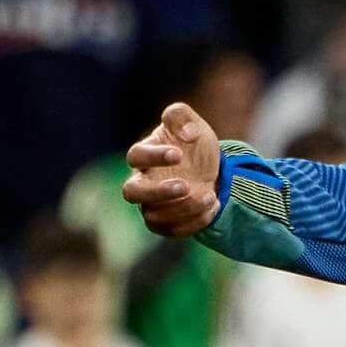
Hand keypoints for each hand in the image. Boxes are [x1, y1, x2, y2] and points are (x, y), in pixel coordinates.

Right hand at [125, 103, 227, 238]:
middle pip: (131, 192)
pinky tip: (213, 206)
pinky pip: (172, 230)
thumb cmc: (192, 142)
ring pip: (154, 217)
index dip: (153, 156)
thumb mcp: (190, 121)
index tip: (178, 154)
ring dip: (183, 209)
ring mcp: (152, 205)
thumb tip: (187, 132)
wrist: (210, 167)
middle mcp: (142, 182)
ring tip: (209, 195)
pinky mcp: (166, 223)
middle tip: (185, 185)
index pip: (135, 156)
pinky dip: (193, 222)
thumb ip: (181, 116)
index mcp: (144, 155)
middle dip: (158, 192)